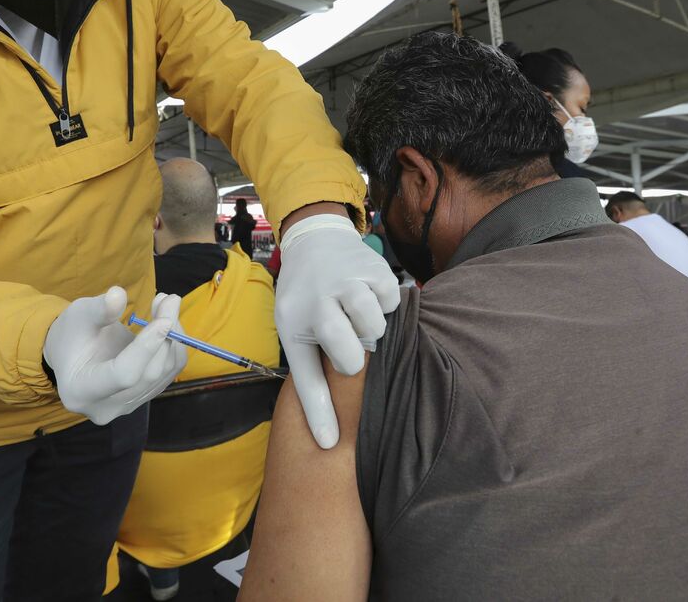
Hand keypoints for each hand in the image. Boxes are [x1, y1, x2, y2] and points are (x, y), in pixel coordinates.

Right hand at [43, 287, 187, 424]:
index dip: (147, 347)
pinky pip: (169, 372)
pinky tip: (165, 322)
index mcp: (81, 391)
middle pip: (149, 374)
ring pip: (164, 372)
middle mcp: (106, 408)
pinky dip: (173, 345)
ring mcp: (127, 406)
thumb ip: (99, 309)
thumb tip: (118, 294)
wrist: (73, 354)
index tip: (164, 319)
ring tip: (166, 303)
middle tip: (170, 299)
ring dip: (174, 336)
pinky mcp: (143, 397)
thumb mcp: (79, 315)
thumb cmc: (73, 333)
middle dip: (165, 335)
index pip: (124, 375)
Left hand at [276, 213, 399, 448]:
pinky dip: (384, 304)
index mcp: (297, 319)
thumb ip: (311, 382)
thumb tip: (328, 440)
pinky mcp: (376, 269)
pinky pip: (392, 302)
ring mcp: (350, 281)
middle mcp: (322, 298)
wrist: (315, 243)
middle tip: (348, 344)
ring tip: (356, 317)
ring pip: (377, 326)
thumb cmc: (304, 299)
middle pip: (354, 351)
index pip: (310, 374)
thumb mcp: (295, 335)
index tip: (330, 444)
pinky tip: (368, 298)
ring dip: (371, 327)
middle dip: (354, 356)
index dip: (321, 411)